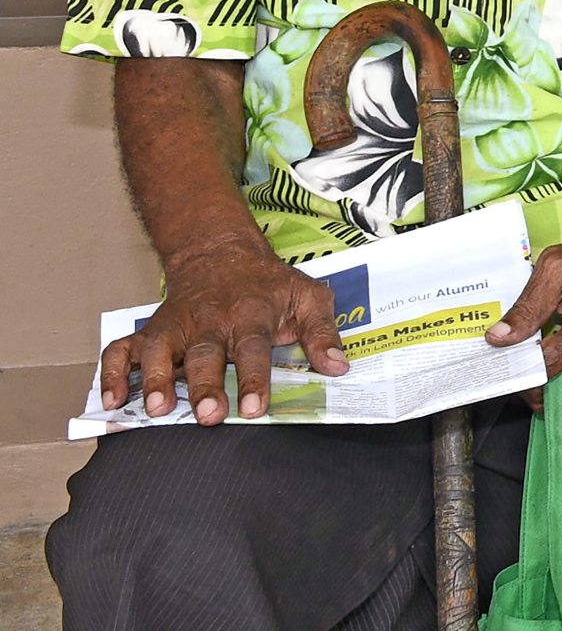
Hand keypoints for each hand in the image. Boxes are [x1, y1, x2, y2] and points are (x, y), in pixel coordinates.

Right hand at [101, 238, 349, 424]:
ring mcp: (176, 326)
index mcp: (250, 314)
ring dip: (154, 380)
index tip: (255, 409)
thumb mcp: (307, 297)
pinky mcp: (150, 331)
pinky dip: (113, 373)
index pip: (253, 349)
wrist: (221, 254)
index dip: (254, 379)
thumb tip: (339, 367)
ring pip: (158, 352)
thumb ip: (323, 332)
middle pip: (204, 354)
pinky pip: (121, 350)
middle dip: (205, 386)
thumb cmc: (269, 284)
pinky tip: (113, 401)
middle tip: (209, 415)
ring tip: (157, 408)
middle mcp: (209, 321)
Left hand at [485, 222, 561, 399]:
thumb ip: (528, 305)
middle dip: (528, 373)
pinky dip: (559, 376)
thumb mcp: (557, 267)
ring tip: (538, 345)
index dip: (518, 365)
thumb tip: (500, 338)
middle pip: (554, 383)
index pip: (550, 363)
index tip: (499, 357)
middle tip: (514, 350)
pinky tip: (555, 352)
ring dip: (543, 375)